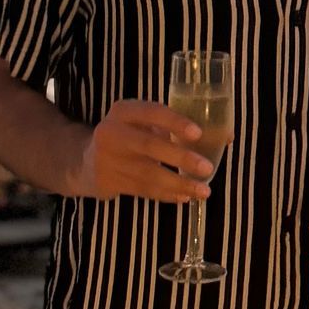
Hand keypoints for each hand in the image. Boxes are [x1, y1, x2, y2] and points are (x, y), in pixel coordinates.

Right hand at [77, 100, 212, 202]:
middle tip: (207, 169)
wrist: (84, 160)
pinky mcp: (109, 182)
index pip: (151, 112)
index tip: (198, 134)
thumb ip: (173, 126)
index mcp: (124, 111)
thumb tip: (224, 137)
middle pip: (150, 145)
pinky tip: (184, 197)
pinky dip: (166, 195)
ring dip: (179, 184)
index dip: (175, 122)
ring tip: (203, 191)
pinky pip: (143, 190)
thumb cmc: (128, 136)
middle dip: (181, 158)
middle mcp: (112, 132)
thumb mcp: (141, 122)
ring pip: (148, 174)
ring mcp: (108, 159)